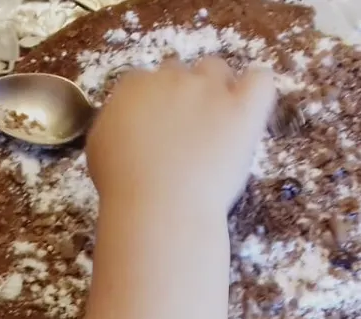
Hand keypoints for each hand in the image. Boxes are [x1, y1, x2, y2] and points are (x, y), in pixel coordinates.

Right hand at [86, 57, 275, 216]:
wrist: (159, 207)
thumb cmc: (122, 187)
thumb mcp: (100, 147)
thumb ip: (117, 121)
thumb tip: (129, 120)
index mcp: (134, 86)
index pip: (147, 79)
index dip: (153, 102)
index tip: (157, 127)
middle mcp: (172, 78)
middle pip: (181, 71)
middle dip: (182, 95)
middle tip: (185, 131)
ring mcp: (209, 91)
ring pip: (216, 68)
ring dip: (216, 88)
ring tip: (216, 122)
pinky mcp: (243, 109)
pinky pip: (261, 79)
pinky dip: (256, 87)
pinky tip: (249, 106)